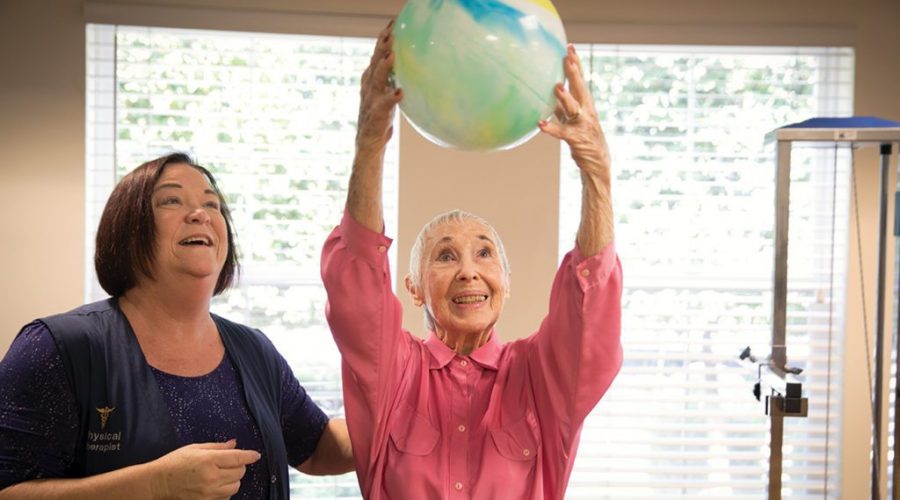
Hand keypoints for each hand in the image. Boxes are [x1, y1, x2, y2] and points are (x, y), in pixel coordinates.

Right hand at [150, 439, 260, 498]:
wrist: (158, 483)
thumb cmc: (174, 462)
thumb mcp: (195, 448)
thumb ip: (217, 446)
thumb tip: (235, 444)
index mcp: (208, 460)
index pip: (238, 457)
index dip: (250, 455)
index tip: (256, 455)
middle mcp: (211, 477)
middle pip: (239, 472)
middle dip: (239, 466)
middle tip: (231, 462)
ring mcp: (209, 492)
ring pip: (235, 486)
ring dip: (234, 479)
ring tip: (223, 473)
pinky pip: (226, 497)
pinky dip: (226, 490)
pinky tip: (217, 484)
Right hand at [356, 20, 402, 154]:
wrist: (369, 143)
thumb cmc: (381, 117)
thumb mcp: (384, 93)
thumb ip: (389, 78)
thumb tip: (402, 62)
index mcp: (371, 81)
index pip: (376, 56)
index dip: (382, 40)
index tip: (392, 24)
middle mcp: (369, 88)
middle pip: (374, 63)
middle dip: (382, 47)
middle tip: (391, 33)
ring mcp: (371, 101)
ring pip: (376, 80)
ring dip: (383, 67)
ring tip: (392, 55)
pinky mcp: (377, 116)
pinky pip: (384, 106)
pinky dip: (391, 98)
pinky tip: (400, 92)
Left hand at [538, 44, 609, 180]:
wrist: (597, 163)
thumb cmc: (583, 138)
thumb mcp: (572, 119)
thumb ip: (561, 106)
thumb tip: (549, 92)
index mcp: (585, 105)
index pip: (580, 80)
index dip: (576, 63)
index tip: (570, 46)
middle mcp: (586, 111)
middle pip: (580, 88)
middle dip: (575, 71)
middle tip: (568, 56)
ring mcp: (582, 125)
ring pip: (574, 108)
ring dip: (565, 97)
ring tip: (556, 86)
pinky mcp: (576, 139)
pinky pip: (562, 132)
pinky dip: (551, 128)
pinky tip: (540, 124)